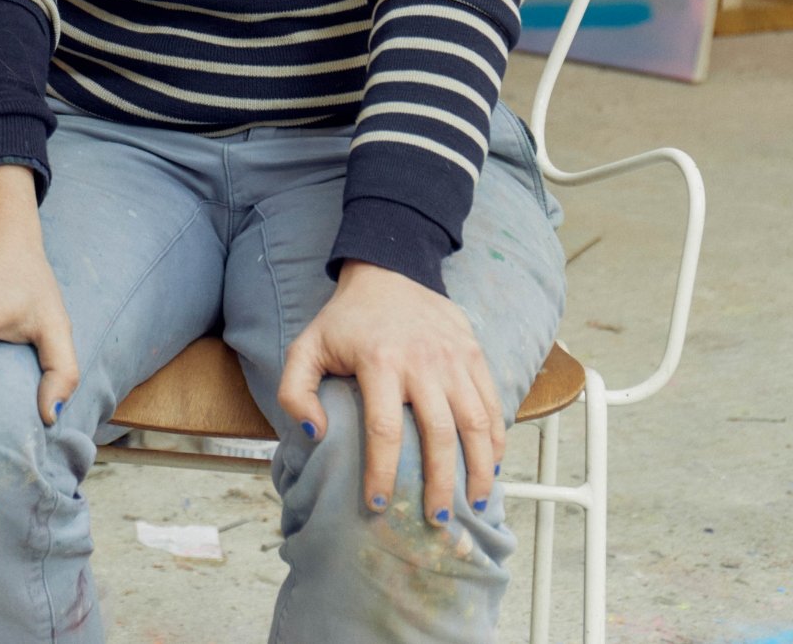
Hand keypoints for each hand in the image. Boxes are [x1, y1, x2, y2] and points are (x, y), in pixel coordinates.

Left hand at [277, 261, 507, 524]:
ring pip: (476, 423)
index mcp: (379, 361)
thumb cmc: (345, 320)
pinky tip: (490, 466)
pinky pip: (493, 403)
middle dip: (439, 484)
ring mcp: (454, 358)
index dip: (383, 473)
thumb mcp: (306, 347)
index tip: (378, 505)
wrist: (388, 271)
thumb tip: (315, 434)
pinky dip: (496, 439)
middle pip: (439, 435)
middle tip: (436, 521)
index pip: (384, 430)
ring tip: (473, 503)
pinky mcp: (474, 354)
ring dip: (478, 469)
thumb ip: (296, 390)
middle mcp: (423, 362)